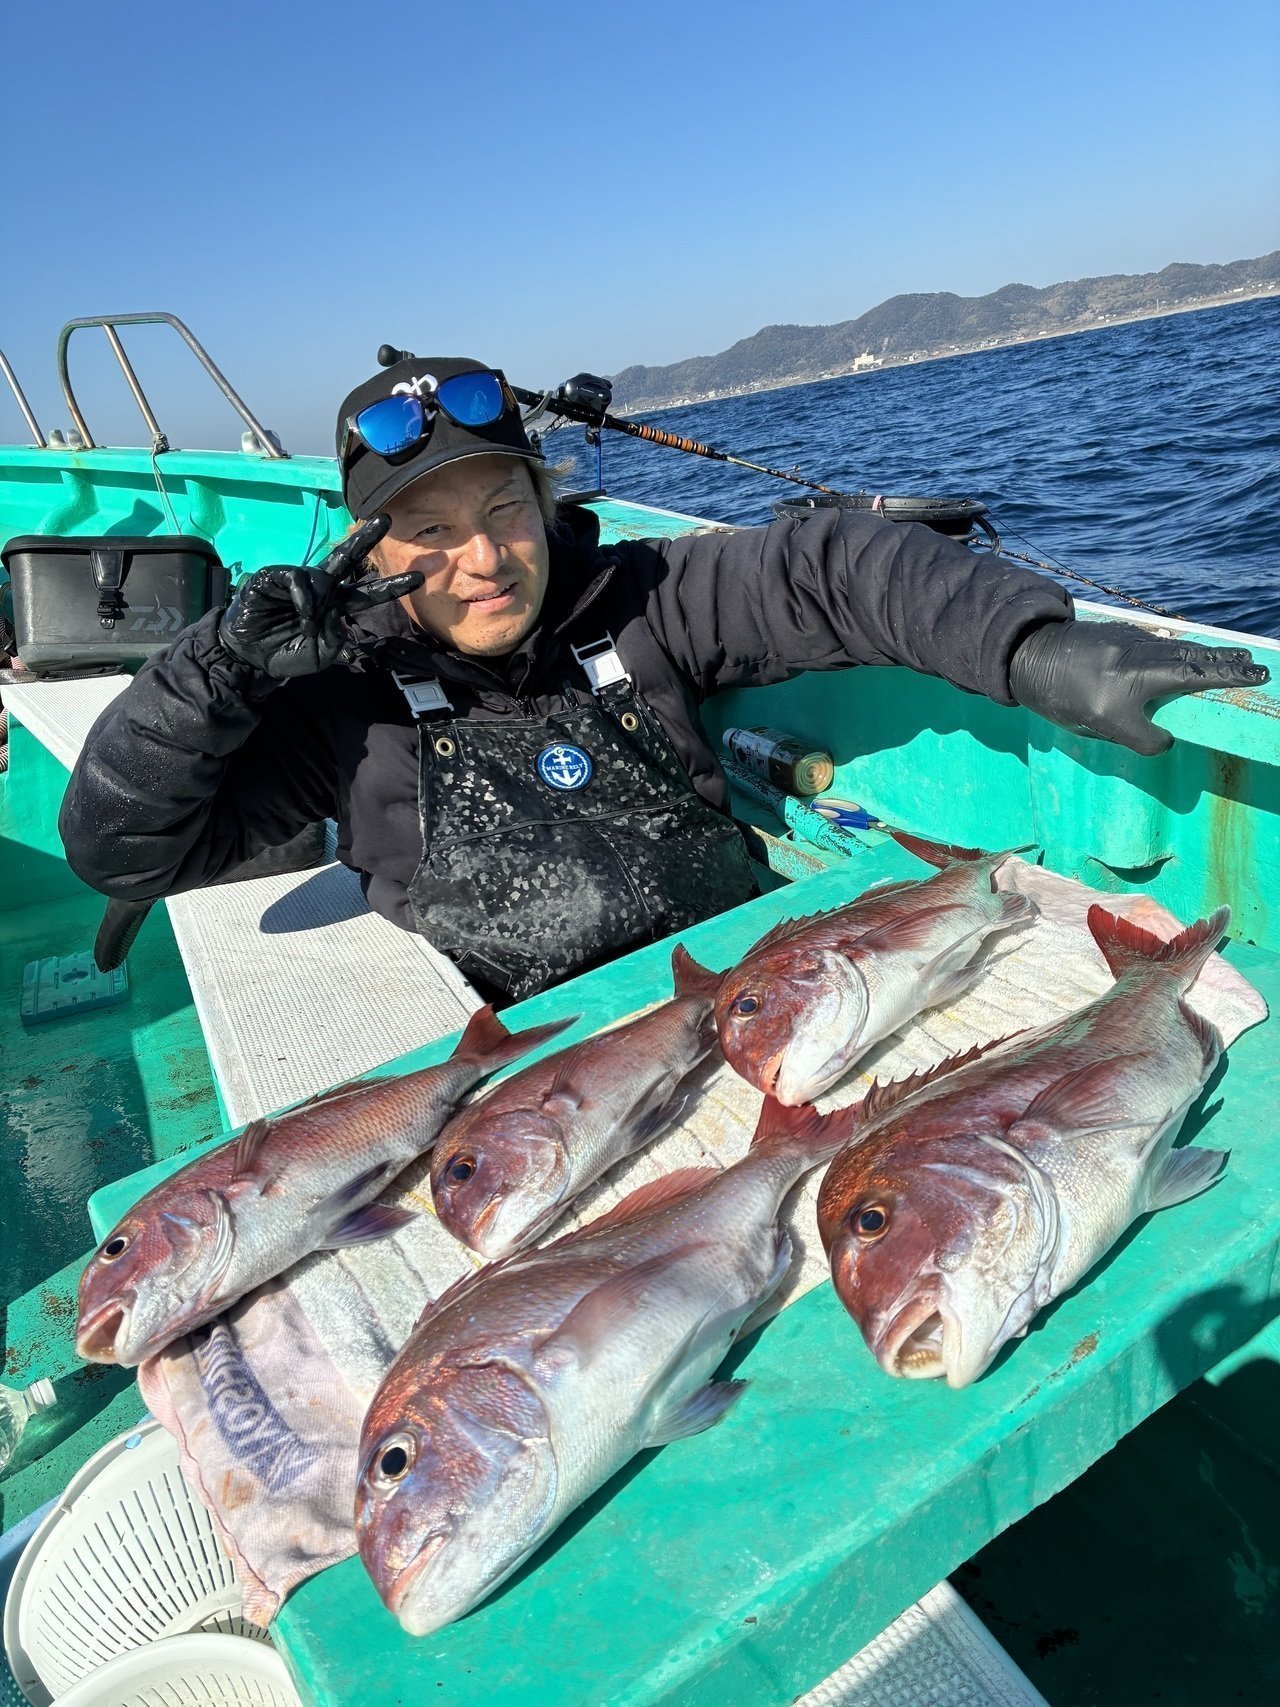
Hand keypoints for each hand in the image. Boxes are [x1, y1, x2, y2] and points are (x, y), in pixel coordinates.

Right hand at [218, 516, 422, 679]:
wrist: (249, 656)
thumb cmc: (284, 653)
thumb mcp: (319, 655)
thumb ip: (334, 639)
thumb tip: (338, 619)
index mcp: (336, 606)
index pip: (369, 593)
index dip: (391, 586)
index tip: (418, 578)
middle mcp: (322, 588)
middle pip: (349, 558)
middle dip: (366, 538)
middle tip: (386, 519)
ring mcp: (298, 580)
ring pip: (322, 573)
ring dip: (319, 599)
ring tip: (306, 622)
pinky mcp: (274, 576)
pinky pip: (296, 576)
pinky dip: (302, 594)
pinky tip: (300, 609)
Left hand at [1009, 618, 1269, 754]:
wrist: (1027, 655)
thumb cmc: (1061, 697)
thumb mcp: (1102, 727)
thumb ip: (1140, 737)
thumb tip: (1168, 741)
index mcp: (1138, 679)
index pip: (1194, 678)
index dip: (1227, 678)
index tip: (1257, 675)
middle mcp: (1141, 656)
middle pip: (1194, 658)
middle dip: (1227, 664)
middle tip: (1257, 665)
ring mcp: (1133, 641)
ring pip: (1178, 648)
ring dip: (1208, 655)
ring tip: (1233, 659)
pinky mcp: (1123, 634)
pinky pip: (1160, 643)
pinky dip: (1181, 649)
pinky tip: (1192, 655)